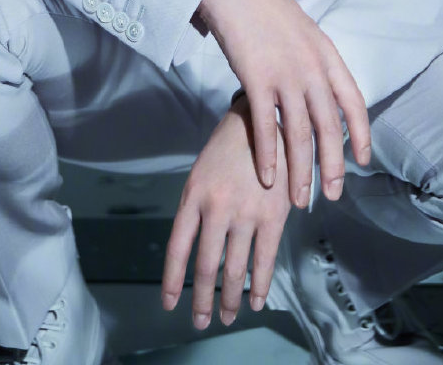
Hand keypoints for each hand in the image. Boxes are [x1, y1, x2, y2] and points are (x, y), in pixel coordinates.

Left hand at [161, 97, 290, 328]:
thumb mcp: (202, 172)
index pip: (178, 248)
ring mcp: (245, 214)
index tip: (170, 304)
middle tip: (201, 322)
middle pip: (206, 266)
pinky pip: (264, 260)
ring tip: (226, 317)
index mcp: (193, 195)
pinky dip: (259, 285)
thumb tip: (194, 250)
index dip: (173, 280)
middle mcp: (216, 208)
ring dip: (229, 299)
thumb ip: (197, 208)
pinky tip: (255, 301)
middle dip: (203, 300)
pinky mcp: (273, 216)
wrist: (265, 120)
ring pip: (234, 269)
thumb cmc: (228, 147)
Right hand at [197, 0, 370, 206]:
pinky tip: (267, 178)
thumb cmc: (261, 6)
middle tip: (332, 196)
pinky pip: (267, 126)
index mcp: (326, 54)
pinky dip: (268, 156)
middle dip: (332, 166)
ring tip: (300, 200)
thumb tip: (318, 89)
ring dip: (300, 171)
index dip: (360, 134)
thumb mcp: (300, 30)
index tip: (361, 162)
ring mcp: (285, 73)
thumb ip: (311, 60)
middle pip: (329, 126)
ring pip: (300, 134)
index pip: (353, 102)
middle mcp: (311, 66)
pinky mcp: (256, 78)